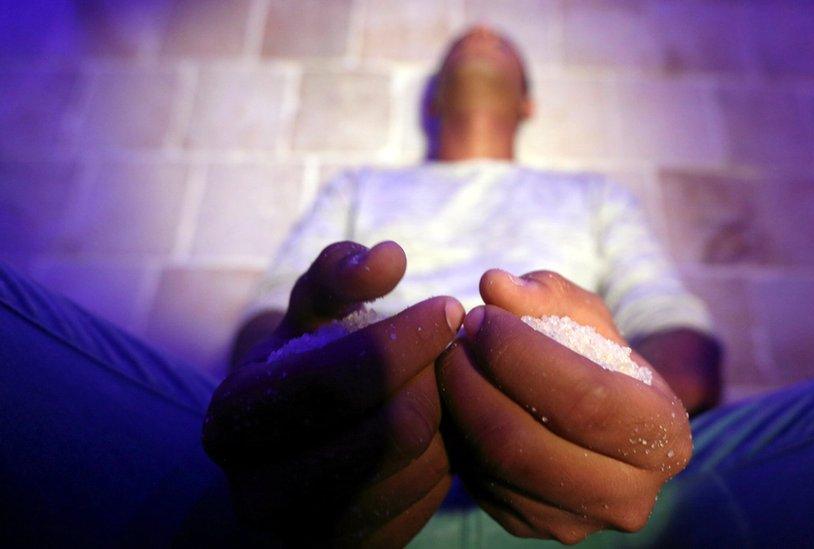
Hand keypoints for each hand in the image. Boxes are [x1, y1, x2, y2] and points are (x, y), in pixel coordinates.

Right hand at [203, 241, 463, 546]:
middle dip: (431, 380)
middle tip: (444, 352)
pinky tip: (429, 432)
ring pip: (424, 466)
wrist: (291, 451)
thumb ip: (338, 274)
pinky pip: (432, 502)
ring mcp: (307, 535)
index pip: (341, 380)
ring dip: (444, 418)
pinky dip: (444, 458)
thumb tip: (388, 256)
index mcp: (235, 419)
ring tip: (431, 389)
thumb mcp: (309, 313)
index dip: (407, 338)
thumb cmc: (306, 365)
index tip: (449, 308)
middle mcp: (258, 492)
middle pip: (393, 429)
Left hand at [435, 270, 691, 543]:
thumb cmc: (594, 356)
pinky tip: (458, 402)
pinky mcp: (534, 529)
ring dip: (458, 409)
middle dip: (476, 384)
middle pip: (528, 445)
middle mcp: (631, 496)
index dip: (521, 354)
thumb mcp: (584, 314)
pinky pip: (481, 486)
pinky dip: (461, 439)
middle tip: (453, 342)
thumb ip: (544, 293)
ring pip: (497, 469)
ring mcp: (581, 524)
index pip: (585, 399)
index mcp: (664, 436)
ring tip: (449, 364)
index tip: (482, 318)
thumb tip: (495, 285)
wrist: (598, 420)